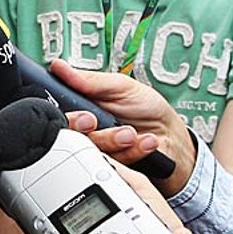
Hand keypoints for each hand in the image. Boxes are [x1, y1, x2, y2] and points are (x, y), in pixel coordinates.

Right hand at [48, 58, 195, 194]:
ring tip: (132, 132)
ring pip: (93, 152)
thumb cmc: (146, 107)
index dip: (71, 119)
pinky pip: (113, 163)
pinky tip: (145, 141)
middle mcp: (87, 130)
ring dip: (115, 140)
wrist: (171, 136)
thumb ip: (90, 80)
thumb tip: (60, 67)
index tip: (86, 117)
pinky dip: (132, 151)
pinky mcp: (112, 166)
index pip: (62, 116)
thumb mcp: (120, 86)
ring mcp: (99, 149)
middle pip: (73, 138)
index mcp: (82, 107)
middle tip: (104, 125)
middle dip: (94, 133)